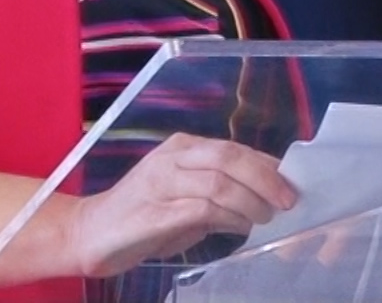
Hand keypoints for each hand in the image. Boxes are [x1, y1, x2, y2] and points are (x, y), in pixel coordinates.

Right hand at [67, 133, 297, 276]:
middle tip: (287, 201)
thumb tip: (264, 195)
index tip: (291, 183)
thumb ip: (219, 192)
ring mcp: (161, 183)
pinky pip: (202, 209)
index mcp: (181, 148)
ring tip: (264, 218)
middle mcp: (171, 158)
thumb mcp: (185, 197)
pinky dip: (228, 218)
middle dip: (265, 178)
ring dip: (250, 201)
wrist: (89, 234)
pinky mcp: (154, 212)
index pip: (234, 148)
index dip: (267, 165)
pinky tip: (240, 228)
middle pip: (229, 157)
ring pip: (219, 182)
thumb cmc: (142, 218)